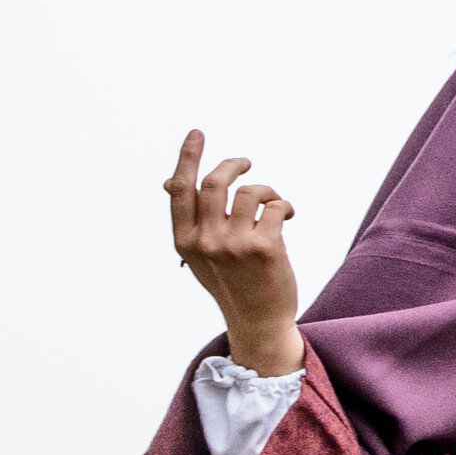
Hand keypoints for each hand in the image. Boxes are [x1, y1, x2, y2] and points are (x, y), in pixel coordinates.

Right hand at [165, 130, 304, 375]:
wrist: (258, 320)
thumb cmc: (230, 281)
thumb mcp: (199, 253)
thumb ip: (189, 219)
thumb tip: (168, 181)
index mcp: (184, 240)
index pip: (181, 190)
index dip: (188, 158)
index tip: (196, 134)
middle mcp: (206, 241)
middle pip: (216, 183)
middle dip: (234, 165)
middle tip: (245, 162)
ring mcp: (235, 245)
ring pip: (250, 191)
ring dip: (266, 191)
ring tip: (274, 205)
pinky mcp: (265, 248)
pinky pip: (276, 206)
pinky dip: (284, 206)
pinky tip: (286, 217)